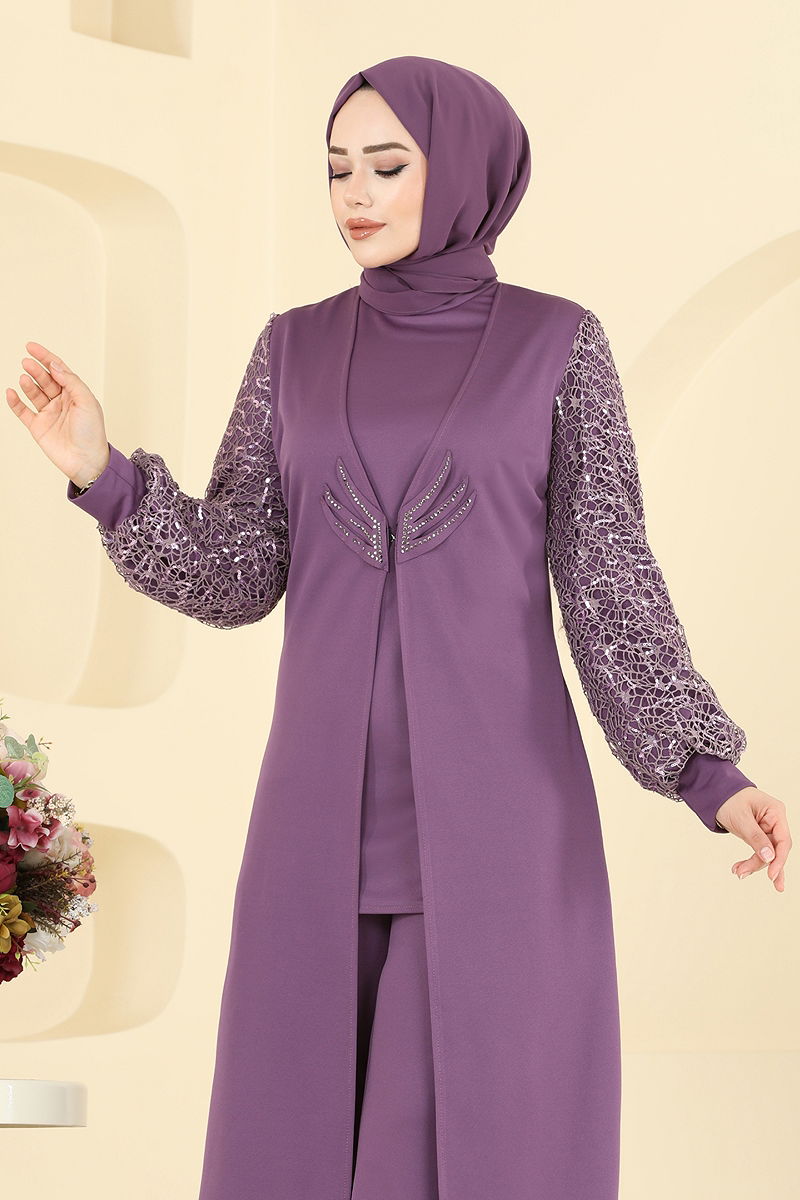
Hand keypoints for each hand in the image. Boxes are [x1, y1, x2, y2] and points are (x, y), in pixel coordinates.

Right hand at [5, 342, 109, 486]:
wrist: (86, 461)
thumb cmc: (92, 433)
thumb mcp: (86, 402)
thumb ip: (71, 381)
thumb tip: (55, 365)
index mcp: (75, 394)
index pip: (58, 370)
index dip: (45, 357)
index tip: (31, 347)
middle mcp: (61, 402)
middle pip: (45, 379)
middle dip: (36, 369)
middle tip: (28, 362)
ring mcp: (48, 414)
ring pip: (34, 393)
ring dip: (28, 384)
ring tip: (25, 378)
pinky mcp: (38, 427)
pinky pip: (23, 411)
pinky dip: (15, 402)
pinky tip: (11, 392)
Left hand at [715, 786, 789, 891]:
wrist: (716, 793)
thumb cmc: (729, 798)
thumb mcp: (740, 818)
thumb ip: (755, 837)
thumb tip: (769, 857)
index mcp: (775, 812)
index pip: (783, 840)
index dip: (779, 859)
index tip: (771, 875)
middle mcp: (775, 821)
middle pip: (775, 850)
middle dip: (761, 863)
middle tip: (743, 873)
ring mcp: (767, 829)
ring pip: (767, 854)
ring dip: (753, 864)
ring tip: (738, 871)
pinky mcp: (759, 835)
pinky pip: (759, 852)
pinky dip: (751, 861)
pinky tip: (741, 869)